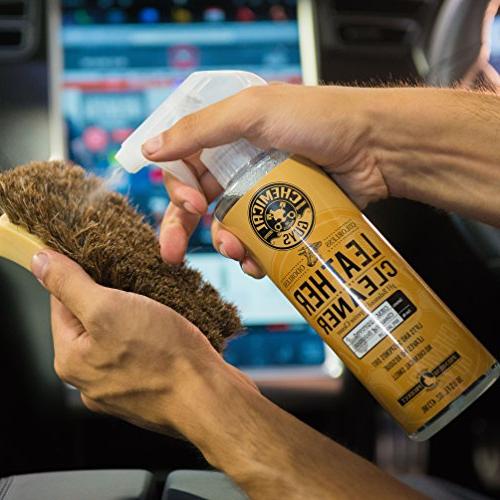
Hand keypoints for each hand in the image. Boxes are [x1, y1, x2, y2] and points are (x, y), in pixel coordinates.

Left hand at [31, 250, 256, 435]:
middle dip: (112, 296)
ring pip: (119, 336)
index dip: (80, 275)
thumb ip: (69, 285)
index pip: (61, 303)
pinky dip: (151, 336)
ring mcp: (120, 387)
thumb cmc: (164, 357)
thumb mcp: (108, 308)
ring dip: (133, 316)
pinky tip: (168, 329)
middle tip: (137, 283)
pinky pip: (140, 352)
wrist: (208, 397)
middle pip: (91, 320)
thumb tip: (40, 263)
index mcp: (71, 359)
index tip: (101, 258)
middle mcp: (90, 379)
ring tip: (156, 306)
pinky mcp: (147, 388)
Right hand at [141, 83, 387, 277]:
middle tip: (173, 253)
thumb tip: (151, 148)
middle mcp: (241, 163)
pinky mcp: (286, 215)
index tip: (192, 205)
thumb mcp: (253, 113)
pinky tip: (259, 263)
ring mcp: (263, 192)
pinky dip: (255, 256)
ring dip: (226, 244)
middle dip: (183, 228)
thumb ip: (199, 130)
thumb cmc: (319, 119)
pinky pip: (259, 241)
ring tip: (239, 254)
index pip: (184, 165)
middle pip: (198, 201)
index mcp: (227, 134)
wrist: (375, 147)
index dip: (179, 188)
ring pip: (228, 226)